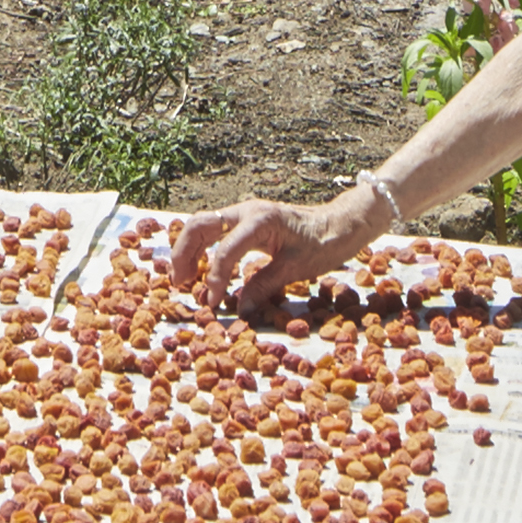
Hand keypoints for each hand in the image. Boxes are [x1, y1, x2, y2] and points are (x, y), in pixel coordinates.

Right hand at [158, 173, 396, 312]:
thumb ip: (265, 287)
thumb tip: (241, 311)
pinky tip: (200, 267)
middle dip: (184, 253)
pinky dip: (201, 247)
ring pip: (202, 225)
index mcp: (260, 220)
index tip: (213, 303)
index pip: (225, 250)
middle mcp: (246, 211)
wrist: (342, 223)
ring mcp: (244, 213)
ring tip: (184, 278)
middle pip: (199, 225)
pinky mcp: (245, 220)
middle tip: (180, 283)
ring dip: (188, 249)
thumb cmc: (325, 242)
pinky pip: (214, 230)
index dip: (216, 279)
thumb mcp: (297, 269)